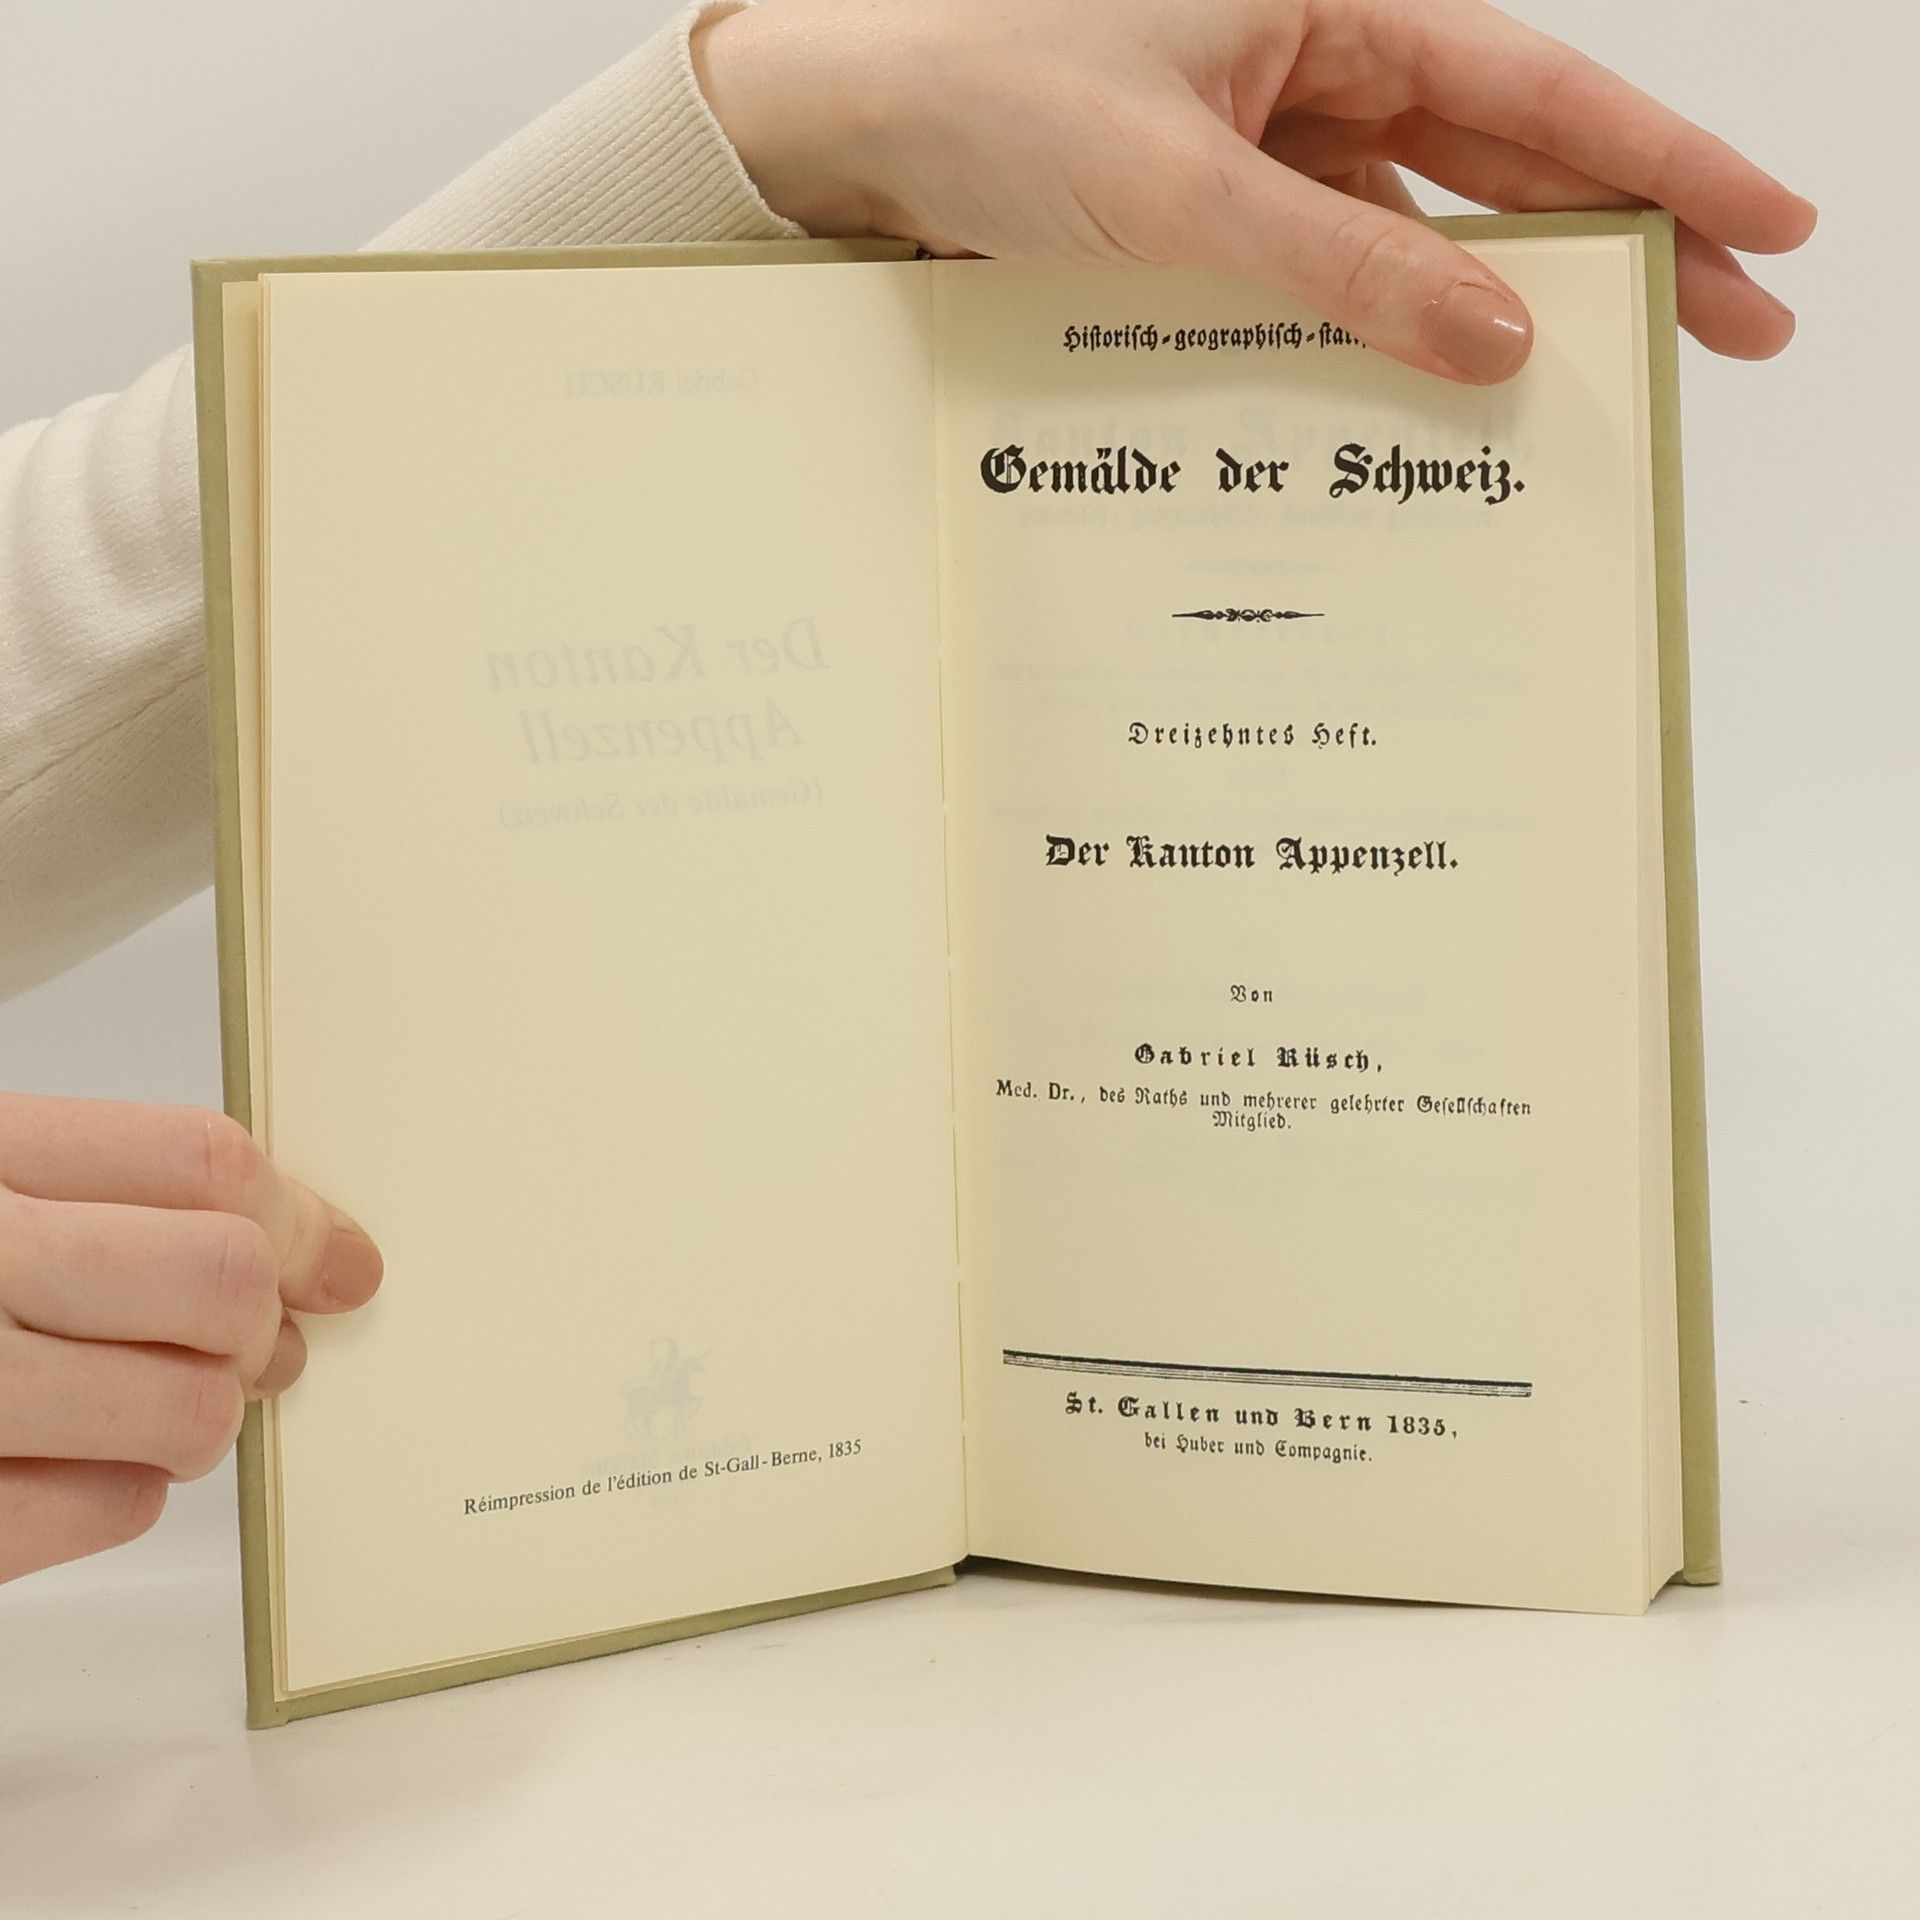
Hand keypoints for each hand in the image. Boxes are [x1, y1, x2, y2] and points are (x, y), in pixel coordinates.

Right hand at [0, 1094, 382, 1581]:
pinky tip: (75, 1462)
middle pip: (222, 1283)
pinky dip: (118, 1491)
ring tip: (152, 1405)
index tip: (341, 1263)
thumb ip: (105, 1191)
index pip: (207, 1166)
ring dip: (198, 1416)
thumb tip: (307, 1256)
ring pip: (187, 1411)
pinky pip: (103, 1508)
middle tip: (250, 1345)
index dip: (302, 1220)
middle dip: (258, 1325)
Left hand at [694, 0, 1813, 381]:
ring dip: (1501, 298)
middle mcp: (1313, 64)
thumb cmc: (993, 102)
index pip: (1534, 90)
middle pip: (1506, 158)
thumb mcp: (1181, 191)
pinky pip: (1328, 268)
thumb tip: (1497, 335)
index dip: (1660, 161)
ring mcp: (1266, 142)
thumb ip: (1343, 266)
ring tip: (1594, 381)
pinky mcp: (1214, 210)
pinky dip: (1379, 326)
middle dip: (1621, 240)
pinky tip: (1430, 386)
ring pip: (1422, 223)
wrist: (855, 133)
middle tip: (1732, 326)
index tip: (1767, 226)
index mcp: (1328, 6)